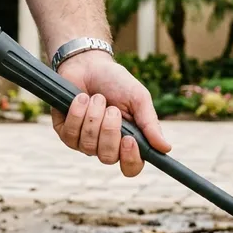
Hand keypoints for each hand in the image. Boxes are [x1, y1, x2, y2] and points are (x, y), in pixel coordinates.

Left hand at [52, 51, 172, 176]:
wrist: (89, 64)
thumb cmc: (116, 82)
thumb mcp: (138, 98)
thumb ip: (150, 124)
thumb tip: (166, 148)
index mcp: (128, 141)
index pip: (131, 167)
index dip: (130, 159)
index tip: (129, 139)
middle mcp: (106, 146)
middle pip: (108, 157)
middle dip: (109, 130)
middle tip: (112, 109)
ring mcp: (84, 142)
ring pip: (88, 146)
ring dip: (93, 117)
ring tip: (97, 98)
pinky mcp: (65, 133)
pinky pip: (70, 134)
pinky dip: (77, 113)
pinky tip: (80, 98)